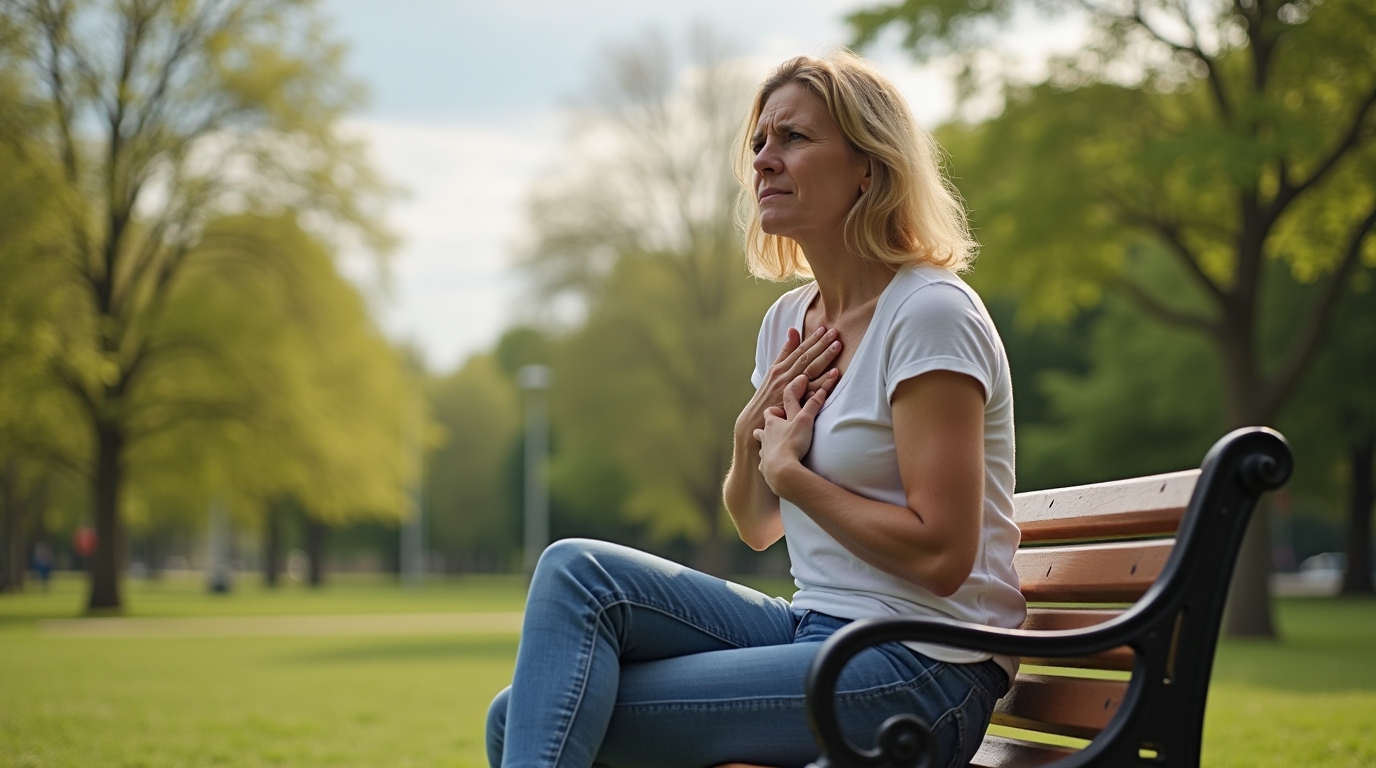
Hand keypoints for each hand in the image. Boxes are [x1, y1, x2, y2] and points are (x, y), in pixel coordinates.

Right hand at [736, 326, 840, 438]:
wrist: (755, 419)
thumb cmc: (766, 395)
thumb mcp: (773, 371)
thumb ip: (785, 351)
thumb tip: (793, 330)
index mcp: (779, 368)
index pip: (798, 350)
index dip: (812, 339)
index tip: (823, 328)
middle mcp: (785, 376)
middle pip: (806, 358)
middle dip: (821, 344)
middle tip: (835, 332)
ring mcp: (791, 389)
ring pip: (810, 371)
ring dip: (824, 358)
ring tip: (837, 346)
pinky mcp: (796, 403)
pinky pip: (812, 391)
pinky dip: (823, 382)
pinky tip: (834, 374)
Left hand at [752, 374, 825, 496]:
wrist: (782, 471)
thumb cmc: (792, 443)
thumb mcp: (804, 421)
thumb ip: (812, 405)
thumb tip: (819, 391)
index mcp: (772, 423)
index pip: (769, 412)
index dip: (776, 411)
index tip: (784, 414)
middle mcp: (764, 437)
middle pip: (760, 429)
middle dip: (768, 429)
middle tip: (781, 431)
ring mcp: (763, 452)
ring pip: (762, 446)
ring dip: (768, 445)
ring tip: (779, 449)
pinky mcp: (764, 467)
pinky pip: (764, 464)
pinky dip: (769, 463)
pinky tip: (777, 466)